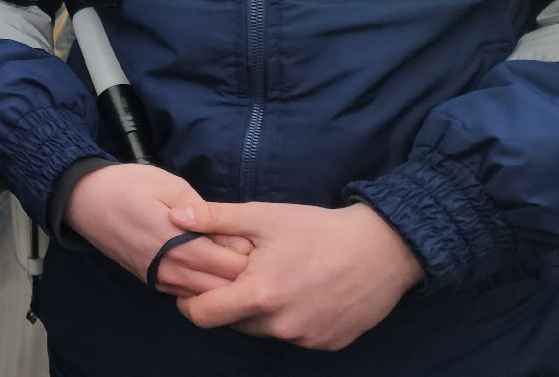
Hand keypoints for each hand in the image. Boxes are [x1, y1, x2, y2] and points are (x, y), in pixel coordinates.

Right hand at [64, 163, 252, 297]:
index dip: (250, 254)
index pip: (230, 264)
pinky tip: (210, 270)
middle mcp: (169, 269)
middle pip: (222, 286)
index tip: (255, 237)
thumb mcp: (171, 186)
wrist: (84, 200)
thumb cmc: (128, 185)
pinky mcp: (150, 282)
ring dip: (224, 283)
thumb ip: (205, 213)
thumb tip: (233, 237)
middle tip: (251, 253)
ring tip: (233, 261)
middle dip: (242, 273)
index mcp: (178, 243)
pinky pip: (187, 294)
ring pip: (205, 295)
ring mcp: (158, 279)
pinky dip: (204, 287)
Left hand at [171, 201, 422, 350]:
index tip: (196, 284)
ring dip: (258, 311)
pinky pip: (293, 335)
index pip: (202, 315)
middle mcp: (282, 325)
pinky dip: (288, 318)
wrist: (384, 249)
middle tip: (239, 274)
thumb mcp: (263, 217)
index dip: (190, 301)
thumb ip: (215, 219)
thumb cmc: (319, 229)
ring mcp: (306, 338)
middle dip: (227, 301)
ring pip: (262, 330)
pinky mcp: (328, 343)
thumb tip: (174, 216)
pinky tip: (298, 291)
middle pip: (232, 323)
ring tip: (271, 278)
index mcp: (260, 296)